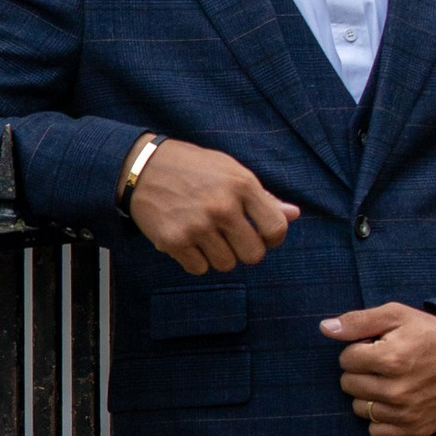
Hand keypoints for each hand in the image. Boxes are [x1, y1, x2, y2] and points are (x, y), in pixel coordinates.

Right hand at [129, 140, 299, 273]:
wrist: (142, 167)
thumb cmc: (192, 168)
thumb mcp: (231, 171)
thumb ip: (262, 197)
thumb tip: (293, 215)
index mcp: (241, 185)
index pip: (276, 229)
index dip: (272, 238)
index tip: (262, 235)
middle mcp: (221, 206)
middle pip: (253, 255)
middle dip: (245, 250)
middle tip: (231, 237)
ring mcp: (197, 226)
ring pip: (226, 264)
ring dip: (219, 254)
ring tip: (206, 234)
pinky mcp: (174, 241)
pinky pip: (199, 268)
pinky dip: (196, 259)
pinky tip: (188, 239)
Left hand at [322, 302, 435, 435]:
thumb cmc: (432, 334)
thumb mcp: (397, 315)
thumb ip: (358, 321)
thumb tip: (325, 328)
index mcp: (391, 359)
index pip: (346, 360)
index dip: (360, 349)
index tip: (378, 346)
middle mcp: (397, 390)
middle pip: (348, 385)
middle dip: (361, 372)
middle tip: (385, 364)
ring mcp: (406, 414)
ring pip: (359, 409)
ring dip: (369, 395)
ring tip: (391, 381)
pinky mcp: (415, 430)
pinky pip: (376, 432)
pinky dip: (381, 418)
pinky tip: (396, 401)